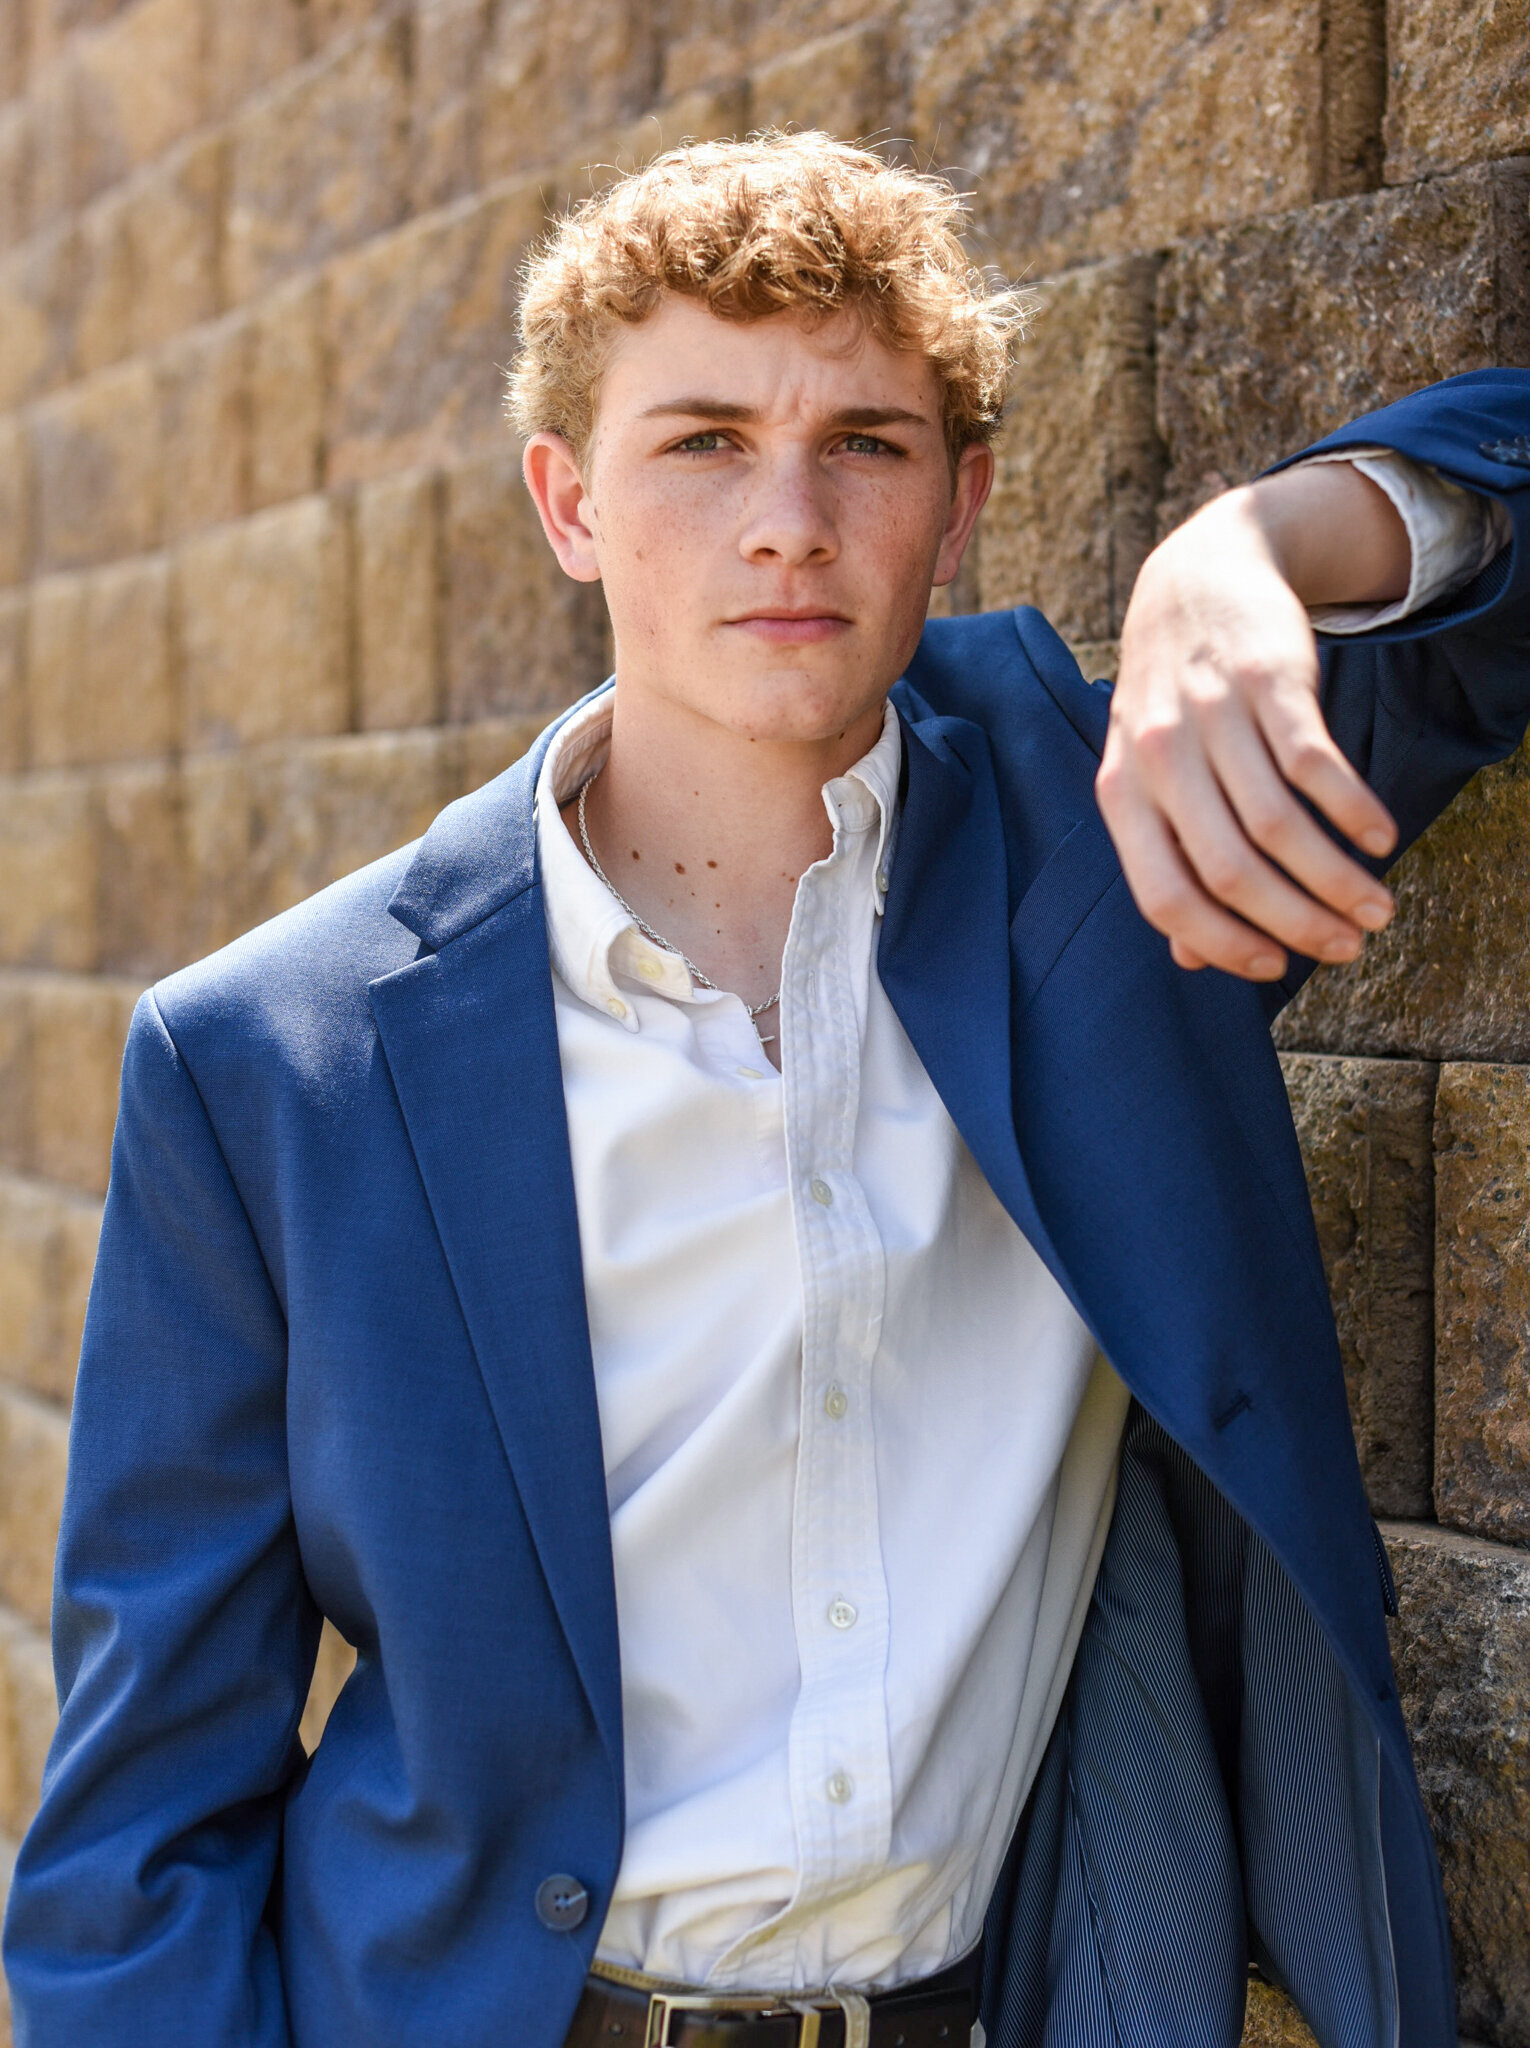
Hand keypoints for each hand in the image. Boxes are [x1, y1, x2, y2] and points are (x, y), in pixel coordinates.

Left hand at [1096, 464, 1408, 980]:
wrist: (1192, 578)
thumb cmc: (1170, 701)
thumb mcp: (1145, 775)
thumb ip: (1164, 861)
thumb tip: (1190, 960)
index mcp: (1121, 795)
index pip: (1165, 896)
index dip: (1222, 944)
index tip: (1276, 969)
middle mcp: (1159, 759)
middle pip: (1232, 871)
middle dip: (1297, 923)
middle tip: (1348, 947)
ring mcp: (1212, 716)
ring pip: (1280, 826)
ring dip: (1338, 880)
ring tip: (1378, 909)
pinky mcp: (1268, 680)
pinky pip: (1316, 764)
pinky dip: (1354, 810)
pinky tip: (1380, 839)